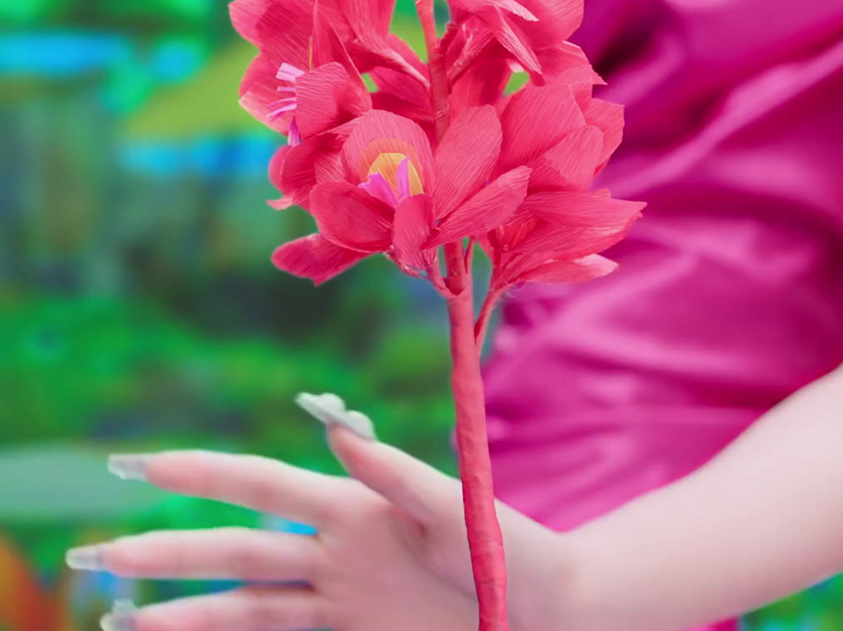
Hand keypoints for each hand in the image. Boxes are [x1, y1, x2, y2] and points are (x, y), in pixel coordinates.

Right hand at [69, 394, 574, 630]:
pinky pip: (278, 629)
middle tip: (100, 554)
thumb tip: (338, 431)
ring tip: (123, 612)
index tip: (147, 463)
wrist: (543, 605)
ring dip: (185, 604)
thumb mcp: (457, 510)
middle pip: (238, 548)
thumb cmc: (508, 549)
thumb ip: (399, 475)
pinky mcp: (352, 626)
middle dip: (170, 549)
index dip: (207, 475)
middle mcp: (337, 547)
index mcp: (357, 507)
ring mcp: (340, 592)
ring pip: (245, 598)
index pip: (266, 487)